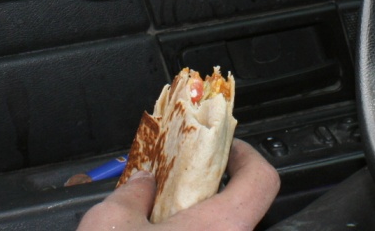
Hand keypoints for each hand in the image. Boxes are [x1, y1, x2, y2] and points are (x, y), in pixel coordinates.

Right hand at [77, 139, 280, 230]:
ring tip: (160, 224)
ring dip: (199, 229)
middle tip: (179, 191)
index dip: (248, 158)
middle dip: (210, 199)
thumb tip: (141, 183)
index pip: (263, 181)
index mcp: (223, 228)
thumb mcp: (111, 222)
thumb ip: (131, 194)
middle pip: (240, 214)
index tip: (228, 151)